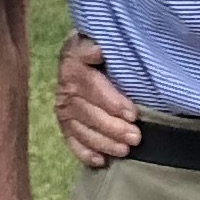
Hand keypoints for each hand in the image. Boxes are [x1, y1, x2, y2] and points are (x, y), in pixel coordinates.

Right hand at [56, 31, 140, 166]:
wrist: (91, 51)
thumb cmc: (105, 48)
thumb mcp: (101, 38)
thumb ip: (96, 45)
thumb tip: (98, 51)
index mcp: (73, 62)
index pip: (91, 85)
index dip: (111, 102)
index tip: (132, 114)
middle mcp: (65, 86)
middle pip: (86, 111)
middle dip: (112, 126)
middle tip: (136, 136)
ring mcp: (63, 106)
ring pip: (80, 128)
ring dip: (102, 141)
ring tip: (124, 150)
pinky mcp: (65, 122)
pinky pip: (71, 140)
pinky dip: (84, 152)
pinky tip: (100, 161)